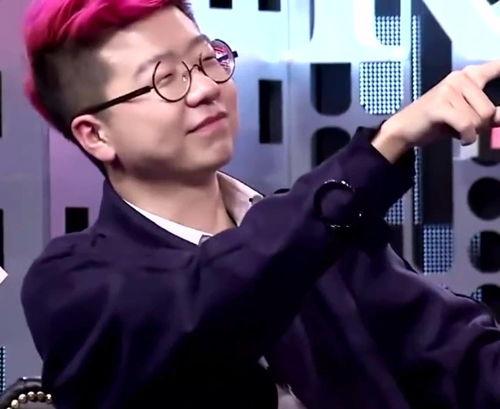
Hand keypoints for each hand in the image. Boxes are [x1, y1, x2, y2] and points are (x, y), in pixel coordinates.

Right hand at [372, 61, 499, 162]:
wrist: (404, 129)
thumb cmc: (435, 122)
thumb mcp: (466, 115)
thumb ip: (488, 113)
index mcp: (467, 76)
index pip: (495, 68)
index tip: (497, 102)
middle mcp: (459, 77)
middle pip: (489, 109)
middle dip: (480, 126)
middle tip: (463, 127)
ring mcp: (448, 89)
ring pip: (479, 119)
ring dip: (471, 132)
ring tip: (455, 130)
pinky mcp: (440, 105)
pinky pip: (466, 125)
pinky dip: (466, 137)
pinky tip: (459, 138)